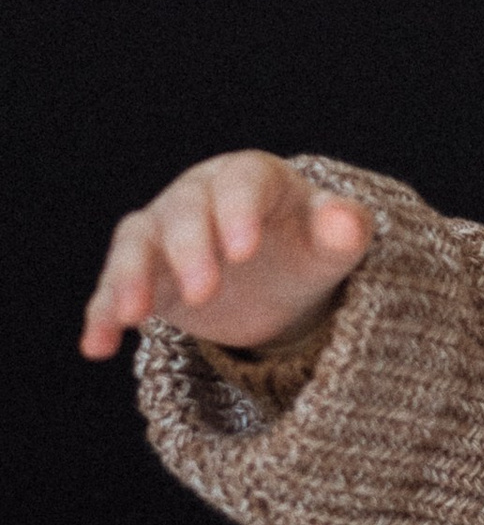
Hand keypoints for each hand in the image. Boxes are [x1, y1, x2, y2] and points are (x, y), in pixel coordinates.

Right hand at [80, 150, 371, 362]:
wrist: (276, 275)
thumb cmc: (307, 246)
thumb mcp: (333, 244)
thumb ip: (344, 230)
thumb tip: (346, 221)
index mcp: (252, 178)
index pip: (242, 183)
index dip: (239, 212)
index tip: (245, 251)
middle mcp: (199, 197)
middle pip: (185, 212)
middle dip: (190, 250)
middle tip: (204, 292)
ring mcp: (163, 233)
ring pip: (136, 243)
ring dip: (129, 276)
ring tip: (131, 316)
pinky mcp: (142, 275)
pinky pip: (112, 290)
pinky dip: (101, 314)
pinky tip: (97, 346)